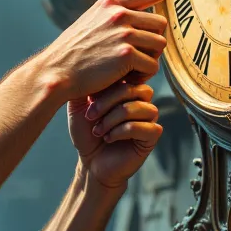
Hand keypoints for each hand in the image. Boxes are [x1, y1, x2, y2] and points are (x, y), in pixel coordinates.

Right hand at [42, 0, 204, 103]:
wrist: (54, 73)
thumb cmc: (72, 56)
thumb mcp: (91, 25)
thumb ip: (115, 20)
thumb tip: (144, 24)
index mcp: (111, 3)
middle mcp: (119, 12)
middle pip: (162, 25)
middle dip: (155, 44)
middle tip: (138, 60)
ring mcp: (123, 31)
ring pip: (159, 46)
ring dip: (149, 62)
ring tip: (127, 72)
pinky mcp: (126, 53)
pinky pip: (152, 66)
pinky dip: (143, 77)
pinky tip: (124, 80)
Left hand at [68, 76, 161, 190]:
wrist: (90, 163)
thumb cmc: (86, 134)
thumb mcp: (78, 107)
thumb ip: (83, 87)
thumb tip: (84, 67)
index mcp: (126, 89)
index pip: (125, 75)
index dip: (105, 86)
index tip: (87, 100)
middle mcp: (141, 100)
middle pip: (133, 89)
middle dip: (107, 102)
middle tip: (90, 116)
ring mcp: (149, 117)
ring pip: (139, 107)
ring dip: (113, 119)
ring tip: (98, 130)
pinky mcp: (152, 135)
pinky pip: (143, 126)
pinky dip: (121, 132)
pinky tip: (109, 138)